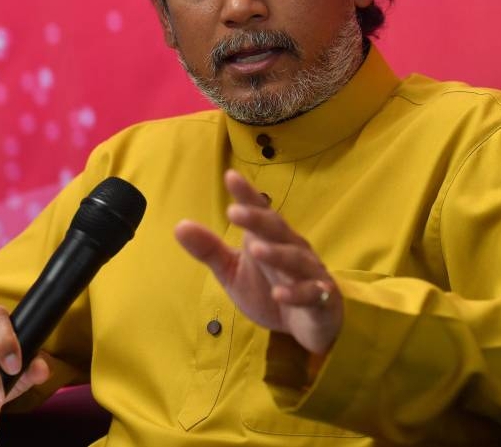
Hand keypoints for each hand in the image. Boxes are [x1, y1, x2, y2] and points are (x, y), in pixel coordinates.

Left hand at [175, 169, 342, 354]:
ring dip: (277, 254)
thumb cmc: (268, 290)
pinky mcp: (321, 300)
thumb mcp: (232, 271)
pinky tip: (279, 294)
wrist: (307, 325)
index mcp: (269, 238)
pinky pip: (310, 294)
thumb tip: (179, 226)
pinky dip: (296, 293)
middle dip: (257, 219)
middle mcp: (292, 249)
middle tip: (234, 211)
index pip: (259, 212)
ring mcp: (309, 273)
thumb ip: (210, 250)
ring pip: (295, 259)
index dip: (247, 195)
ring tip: (256, 249)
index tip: (230, 176)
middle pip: (276, 229)